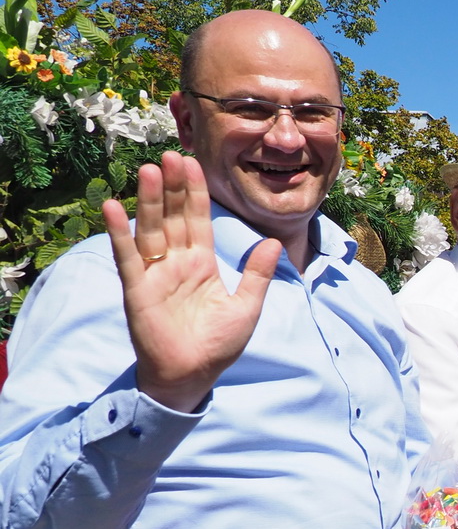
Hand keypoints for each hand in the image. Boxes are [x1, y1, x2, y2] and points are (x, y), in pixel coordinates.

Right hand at [103, 152, 279, 412]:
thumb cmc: (218, 344)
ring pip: (151, 228)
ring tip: (148, 169)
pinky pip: (128, 256)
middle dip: (173, 186)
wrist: (193, 375)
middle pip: (174, 216)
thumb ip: (257, 274)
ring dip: (149, 200)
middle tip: (170, 154)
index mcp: (201, 263)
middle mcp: (176, 262)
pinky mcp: (137, 288)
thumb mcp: (247, 306)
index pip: (198, 219)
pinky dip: (119, 232)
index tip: (192, 163)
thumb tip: (275, 242)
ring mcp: (155, 273)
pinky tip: (112, 207)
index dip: (195, 191)